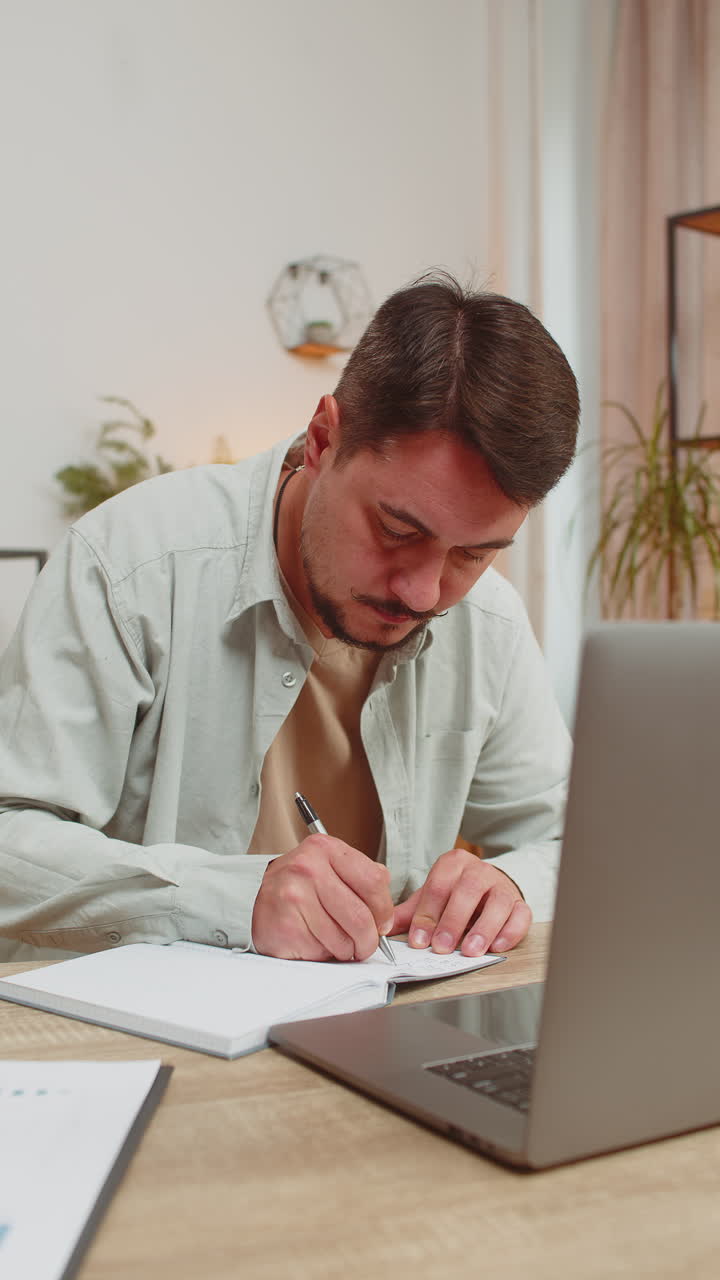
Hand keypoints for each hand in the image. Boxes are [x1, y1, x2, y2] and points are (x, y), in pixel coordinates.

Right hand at [252, 835, 393, 961]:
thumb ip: (360, 879)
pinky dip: (324, 955)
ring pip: (344, 940)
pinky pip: (322, 952)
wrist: (252, 899)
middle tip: (365, 944)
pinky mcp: (286, 927)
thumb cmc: (298, 886)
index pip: (374, 881)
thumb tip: (387, 916)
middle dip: (369, 940)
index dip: (384, 909)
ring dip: (346, 950)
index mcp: (324, 849)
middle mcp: (308, 869)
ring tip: (335, 942)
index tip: (382, 922)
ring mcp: (294, 898)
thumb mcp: (327, 866)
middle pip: (361, 917)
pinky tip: (313, 942)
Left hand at [390, 848, 530, 956]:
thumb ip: (412, 912)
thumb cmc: (456, 893)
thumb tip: (384, 927)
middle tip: (441, 946)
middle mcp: (479, 870)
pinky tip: (497, 946)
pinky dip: (511, 931)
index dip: (427, 914)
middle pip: (467, 891)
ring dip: (483, 928)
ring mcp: (502, 885)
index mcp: (453, 863)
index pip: (438, 886)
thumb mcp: (432, 896)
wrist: (489, 886)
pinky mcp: (519, 902)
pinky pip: (521, 915)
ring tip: (470, 950)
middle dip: (452, 921)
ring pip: (497, 902)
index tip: (419, 940)